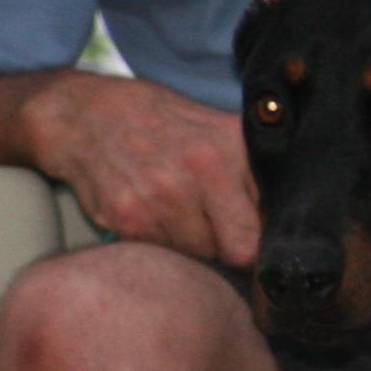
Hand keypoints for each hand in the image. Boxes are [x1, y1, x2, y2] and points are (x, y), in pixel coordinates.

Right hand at [19, 71, 262, 266]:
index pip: (263, 228)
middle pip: (235, 251)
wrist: (86, 115)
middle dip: (230, 247)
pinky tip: (151, 210)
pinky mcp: (128, 218)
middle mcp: (199, 171)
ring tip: (176, 209)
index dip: (263, 241)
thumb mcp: (218, 130)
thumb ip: (254, 173)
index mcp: (229, 151)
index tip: (256, 239)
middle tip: (216, 227)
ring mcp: (161, 197)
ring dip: (192, 244)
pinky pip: (162, 252)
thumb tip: (284, 221)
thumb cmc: (162, 125)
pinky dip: (160, 240)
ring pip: (198, 255)